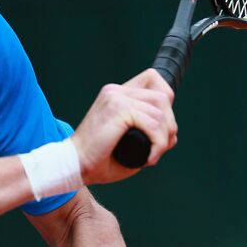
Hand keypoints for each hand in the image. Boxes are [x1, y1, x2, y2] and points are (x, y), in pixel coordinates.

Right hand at [71, 68, 176, 184]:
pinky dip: (158, 144)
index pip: (153, 79)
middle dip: (169, 124)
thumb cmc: (99, 160)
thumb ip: (147, 131)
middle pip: (163, 96)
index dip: (165, 100)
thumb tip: (172, 132)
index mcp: (116, 93)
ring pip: (160, 111)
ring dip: (164, 138)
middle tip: (159, 148)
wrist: (74, 166)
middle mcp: (116, 90)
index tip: (161, 127)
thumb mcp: (128, 140)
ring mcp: (116, 97)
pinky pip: (153, 123)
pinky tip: (149, 158)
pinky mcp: (118, 109)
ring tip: (153, 156)